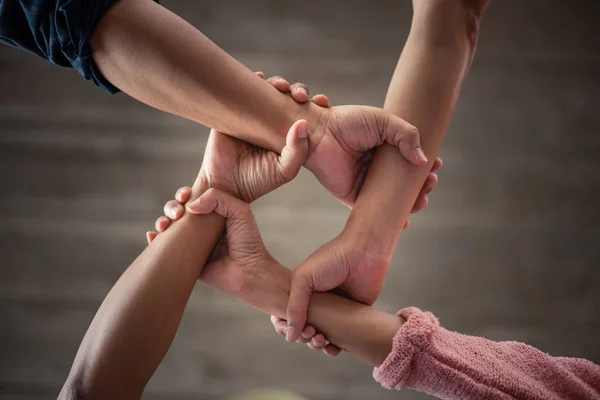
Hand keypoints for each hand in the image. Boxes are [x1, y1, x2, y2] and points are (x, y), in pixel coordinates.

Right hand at [146, 186, 336, 354]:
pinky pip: (166, 250)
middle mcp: (202, 227)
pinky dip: (155, 241)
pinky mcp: (186, 260)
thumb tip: (189, 206)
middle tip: (177, 212)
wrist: (249, 272)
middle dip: (171, 207)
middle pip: (178, 210)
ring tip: (164, 225)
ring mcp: (193, 244)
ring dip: (161, 221)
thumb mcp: (239, 211)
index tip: (184, 195)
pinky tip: (153, 237)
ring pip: (169, 228)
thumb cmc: (248, 242)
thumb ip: (218, 198)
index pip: (193, 197)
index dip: (184, 193)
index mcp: (214, 213)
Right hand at [192, 73, 329, 203]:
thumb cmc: (258, 181)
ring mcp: (254, 115)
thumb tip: (302, 123)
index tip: (322, 101)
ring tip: (280, 87)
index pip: (306, 112)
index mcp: (289, 133)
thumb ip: (297, 151)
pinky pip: (244, 90)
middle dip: (298, 90)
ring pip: (270, 90)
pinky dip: (253, 80)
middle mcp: (273, 121)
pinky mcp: (234, 111)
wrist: (226, 186)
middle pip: (290, 97)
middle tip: (300, 95)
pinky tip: (259, 77)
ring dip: (278, 83)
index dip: (316, 103)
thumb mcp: (284, 170)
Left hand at [305, 105, 429, 207]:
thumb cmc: (347, 121)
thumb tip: (423, 159)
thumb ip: (406, 135)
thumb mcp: (382, 120)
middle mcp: (377, 166)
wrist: (318, 132)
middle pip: (405, 180)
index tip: (437, 166)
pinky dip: (390, 217)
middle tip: (431, 182)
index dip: (426, 164)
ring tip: (423, 198)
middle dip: (422, 184)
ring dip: (412, 200)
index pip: (410, 158)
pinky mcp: (354, 196)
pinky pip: (374, 211)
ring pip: (394, 196)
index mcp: (385, 147)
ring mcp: (366, 182)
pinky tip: (405, 220)